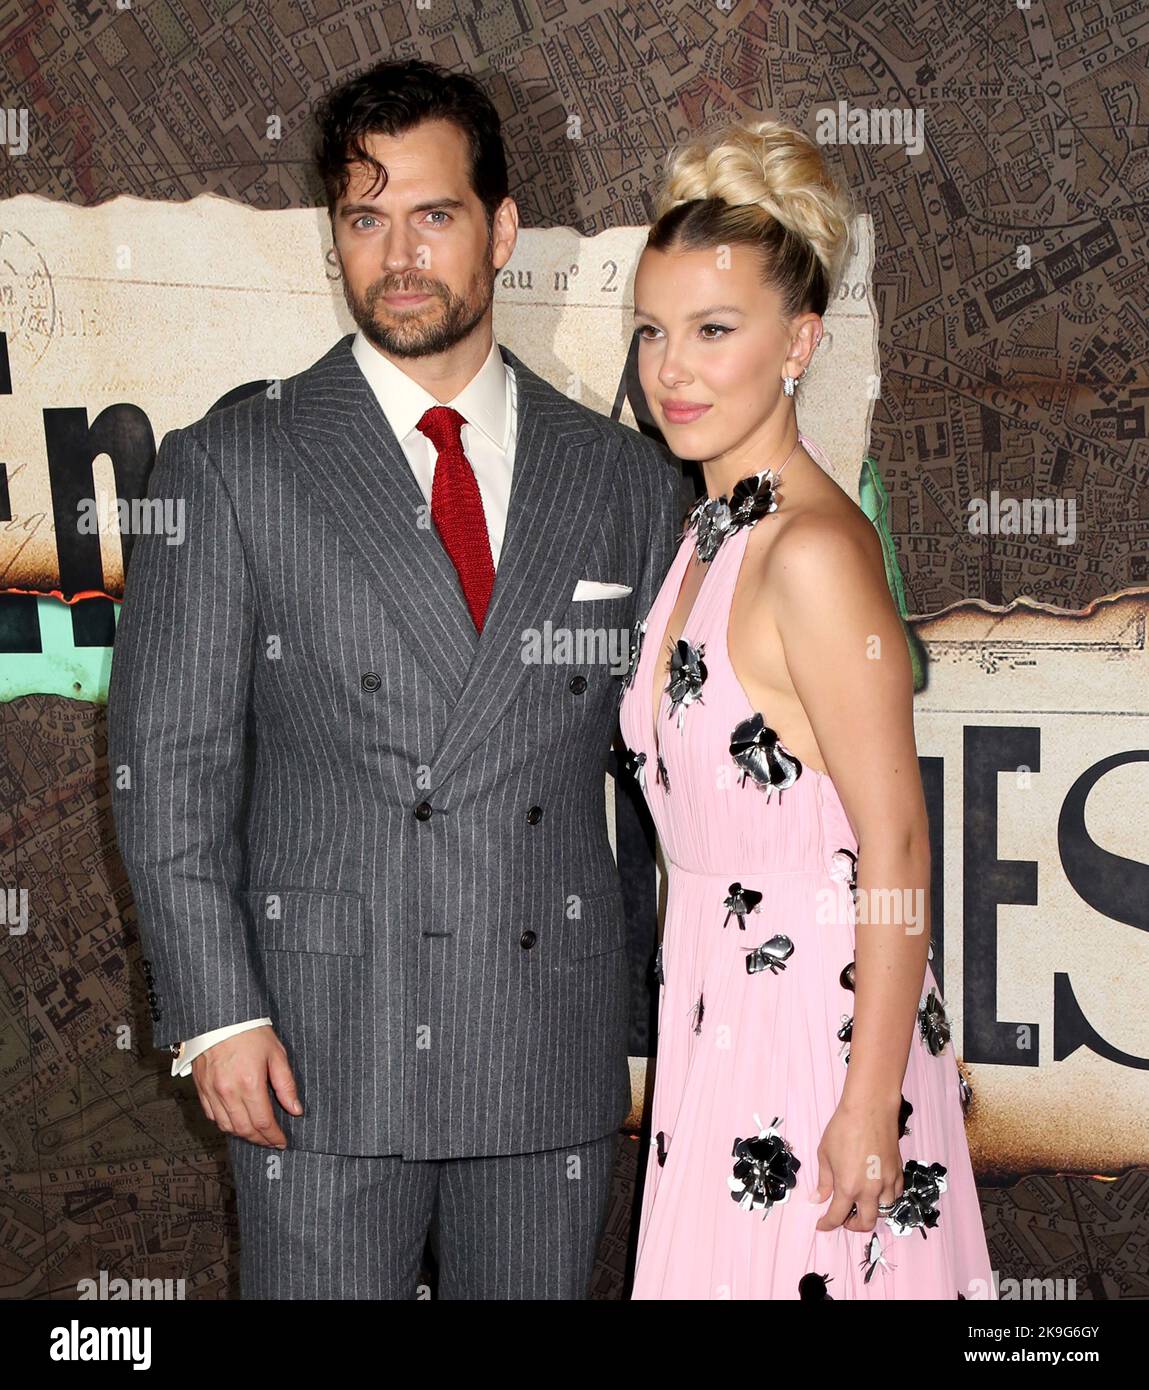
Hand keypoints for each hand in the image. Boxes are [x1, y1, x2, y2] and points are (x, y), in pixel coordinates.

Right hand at [191, 1025, 301, 1147]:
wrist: (220, 1017)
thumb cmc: (249, 1031)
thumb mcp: (276, 1053)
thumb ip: (286, 1084)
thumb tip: (295, 1109)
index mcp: (249, 1083)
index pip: (262, 1122)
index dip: (273, 1136)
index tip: (281, 1141)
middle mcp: (228, 1091)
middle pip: (244, 1129)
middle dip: (260, 1139)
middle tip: (271, 1140)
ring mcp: (211, 1091)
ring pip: (226, 1126)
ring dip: (242, 1134)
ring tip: (256, 1133)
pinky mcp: (201, 1088)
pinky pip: (211, 1115)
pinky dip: (224, 1123)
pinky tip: (235, 1120)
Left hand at [810, 1094, 902, 1232]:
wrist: (869, 1108)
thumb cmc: (842, 1128)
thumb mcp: (825, 1153)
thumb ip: (824, 1180)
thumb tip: (818, 1199)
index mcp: (848, 1186)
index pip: (837, 1216)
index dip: (827, 1224)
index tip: (822, 1225)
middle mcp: (870, 1190)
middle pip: (866, 1222)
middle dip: (853, 1225)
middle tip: (844, 1218)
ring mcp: (887, 1182)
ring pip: (884, 1211)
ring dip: (872, 1212)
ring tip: (861, 1203)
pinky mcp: (898, 1172)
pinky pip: (895, 1195)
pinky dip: (886, 1199)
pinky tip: (877, 1190)